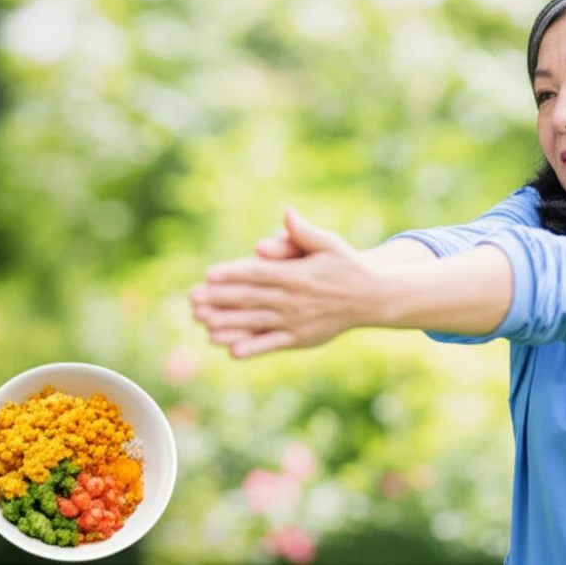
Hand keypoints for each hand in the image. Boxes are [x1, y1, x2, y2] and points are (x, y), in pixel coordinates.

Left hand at [190, 208, 380, 358]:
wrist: (373, 298)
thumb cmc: (347, 266)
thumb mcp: (330, 244)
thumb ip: (304, 233)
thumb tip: (287, 213)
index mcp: (298, 275)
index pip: (259, 274)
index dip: (233, 274)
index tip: (209, 275)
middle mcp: (295, 299)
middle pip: (251, 299)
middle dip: (220, 299)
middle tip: (193, 299)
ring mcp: (297, 321)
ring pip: (256, 323)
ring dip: (228, 324)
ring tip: (203, 324)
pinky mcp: (302, 339)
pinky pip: (272, 345)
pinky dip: (252, 348)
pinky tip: (230, 351)